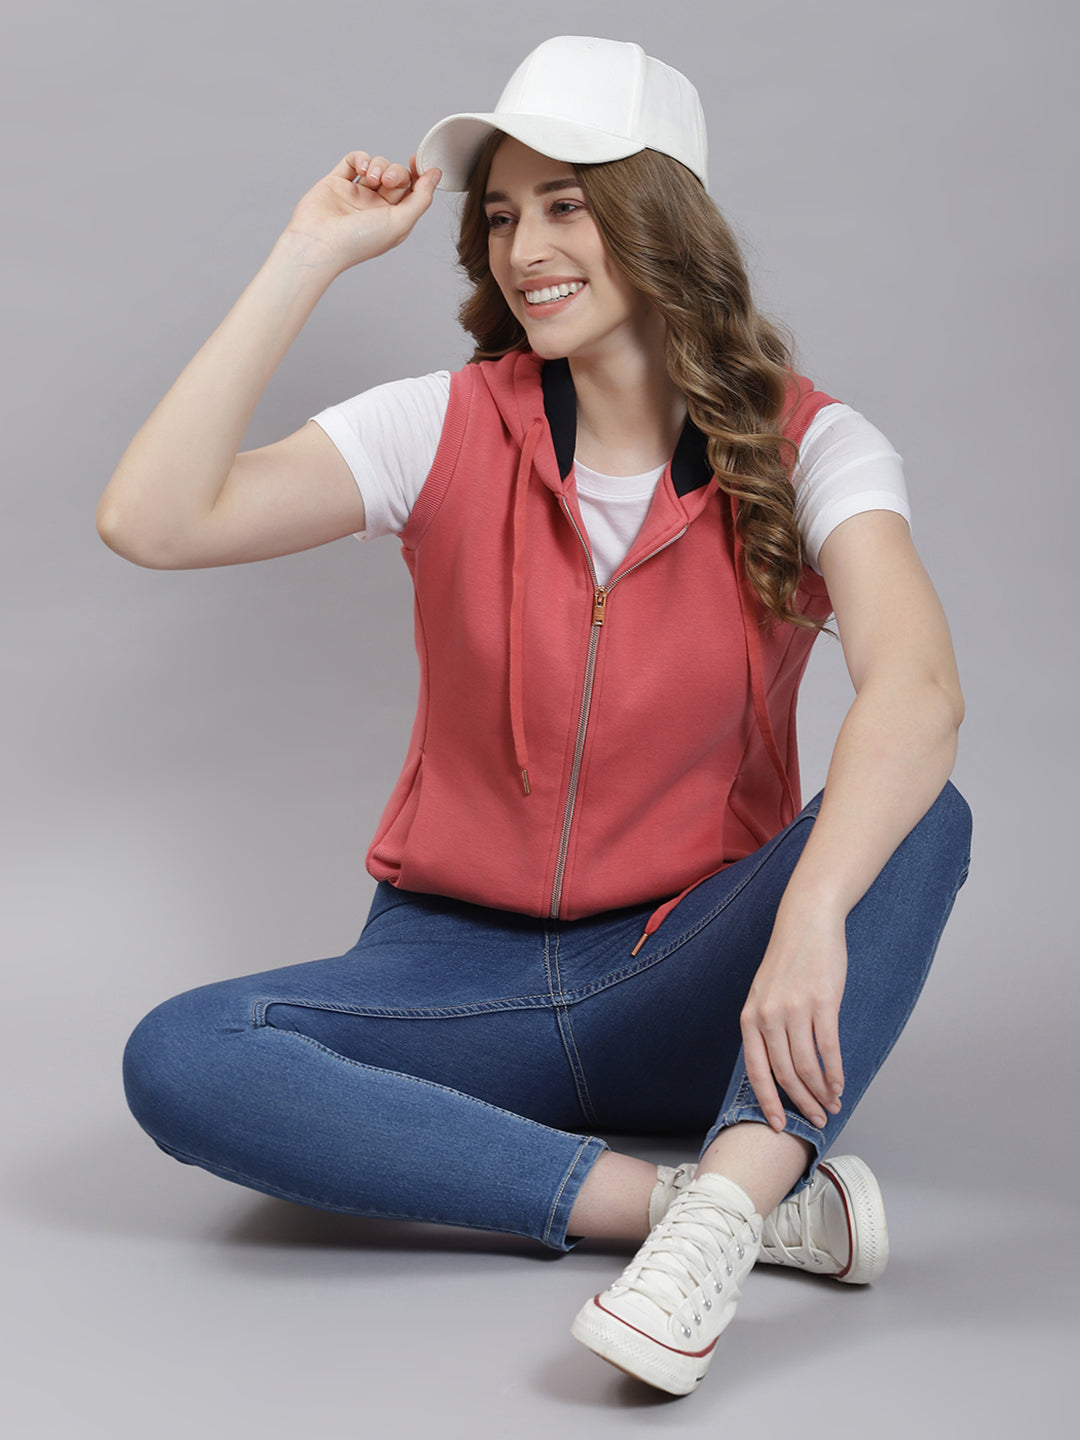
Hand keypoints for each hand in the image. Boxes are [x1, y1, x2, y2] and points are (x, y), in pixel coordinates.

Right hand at [281, 150, 440, 271]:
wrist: (319, 243)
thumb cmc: (359, 241)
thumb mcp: (401, 223)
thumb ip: (422, 198)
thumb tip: (436, 174)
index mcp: (393, 220)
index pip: (412, 190)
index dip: (418, 174)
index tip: (417, 162)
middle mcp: (375, 207)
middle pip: (397, 175)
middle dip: (396, 172)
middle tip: (387, 181)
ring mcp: (356, 194)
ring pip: (377, 165)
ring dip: (379, 166)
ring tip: (371, 179)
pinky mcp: (336, 182)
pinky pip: (353, 160)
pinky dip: (360, 158)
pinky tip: (361, 168)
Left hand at [740, 909, 846, 1131]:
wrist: (807, 922)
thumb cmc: (788, 961)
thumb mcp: (764, 995)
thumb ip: (765, 1028)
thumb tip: (776, 1068)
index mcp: (750, 1017)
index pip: (755, 1071)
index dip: (768, 1102)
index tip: (780, 1125)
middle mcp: (768, 1016)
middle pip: (785, 1074)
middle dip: (802, 1103)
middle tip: (818, 1119)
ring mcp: (795, 1009)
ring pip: (807, 1066)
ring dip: (821, 1092)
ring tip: (832, 1105)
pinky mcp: (823, 1002)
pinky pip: (828, 1048)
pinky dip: (835, 1072)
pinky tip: (840, 1084)